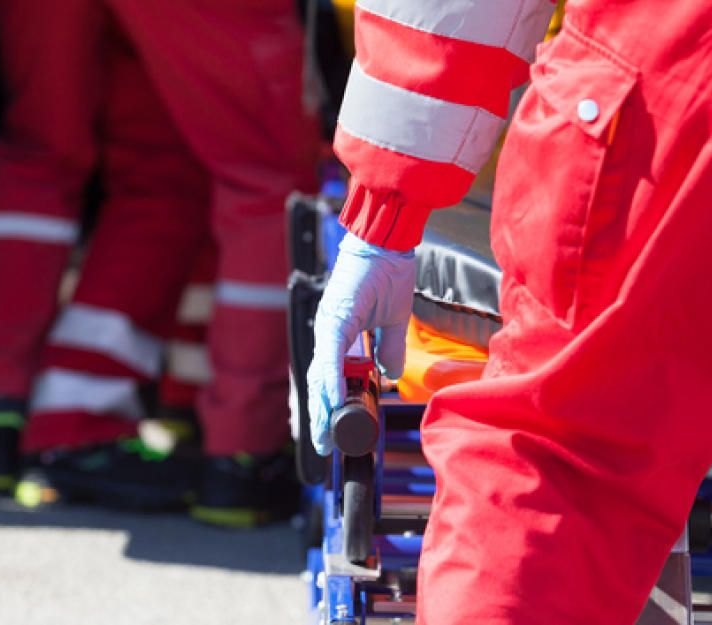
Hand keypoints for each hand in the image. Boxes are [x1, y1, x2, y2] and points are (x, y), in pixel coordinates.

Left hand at [307, 233, 415, 454]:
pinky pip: (331, 355)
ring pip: (320, 373)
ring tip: (322, 434)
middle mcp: (329, 333)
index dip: (328, 405)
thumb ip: (388, 349)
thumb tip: (390, 375)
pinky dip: (330, 378)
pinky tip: (331, 399)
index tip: (331, 430)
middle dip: (320, 416)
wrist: (386, 242)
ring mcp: (330, 326)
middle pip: (319, 382)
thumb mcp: (392, 321)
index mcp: (340, 334)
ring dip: (321, 406)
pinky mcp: (336, 318)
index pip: (330, 377)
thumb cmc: (388, 272)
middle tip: (321, 445)